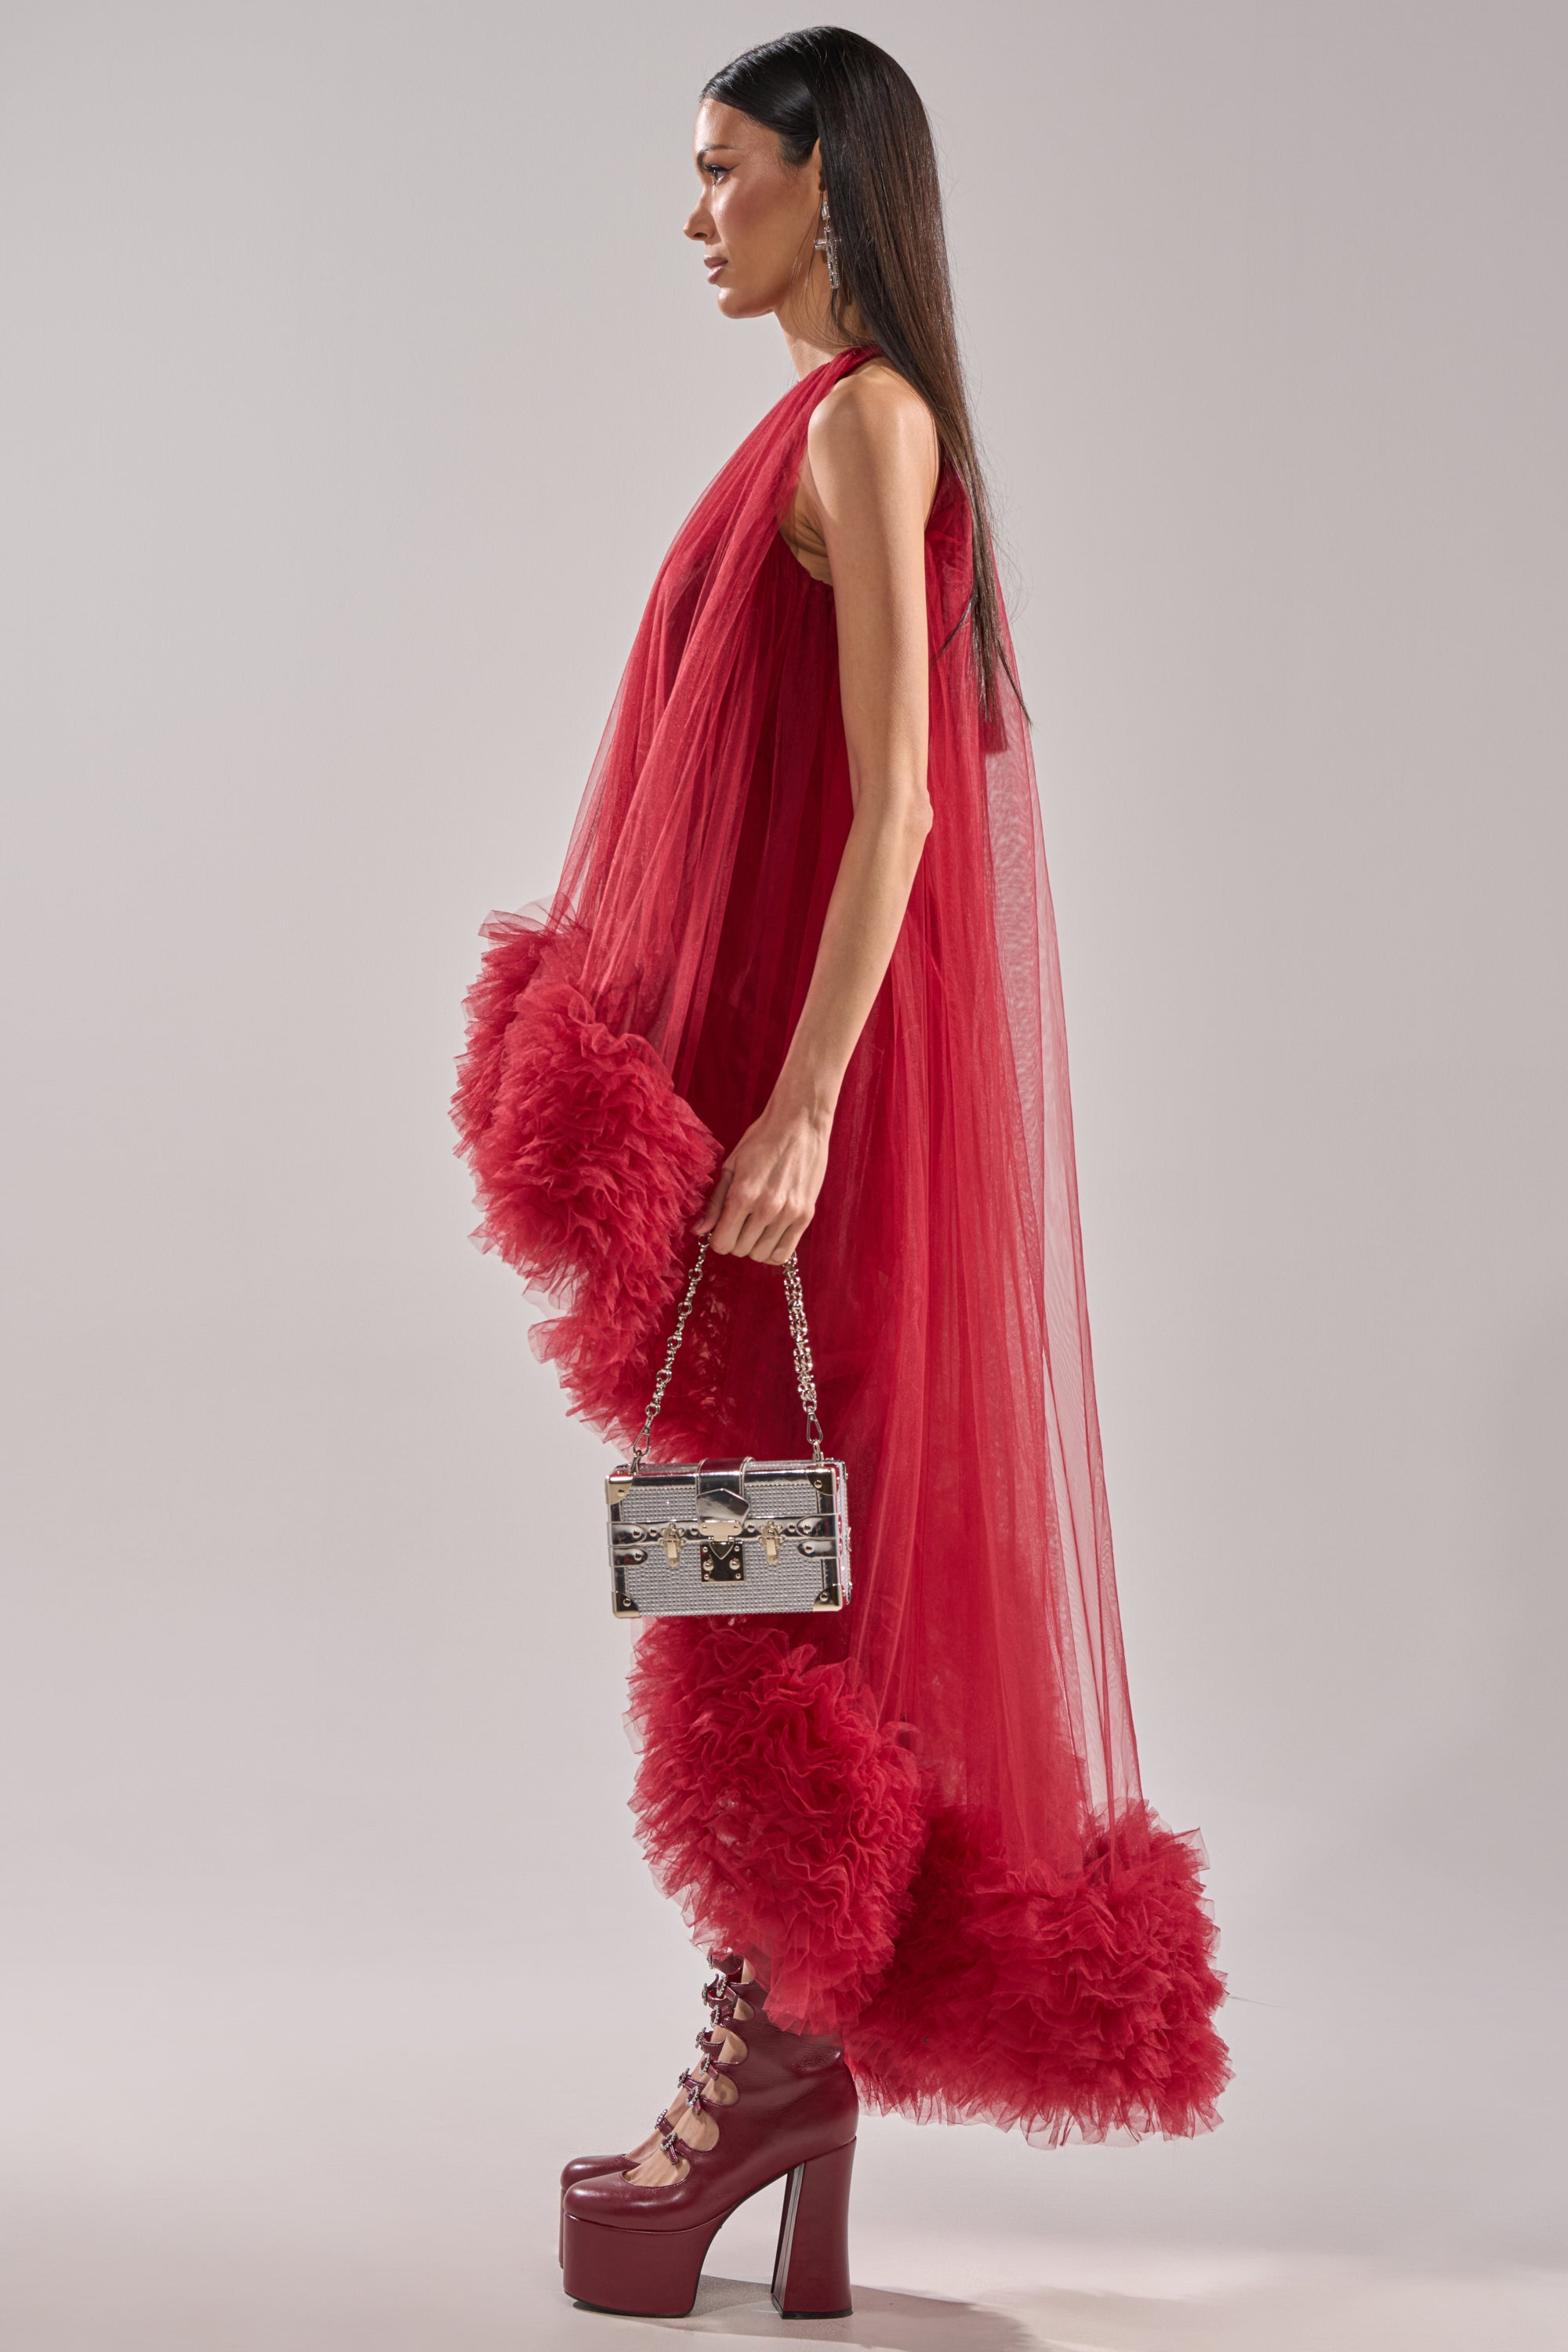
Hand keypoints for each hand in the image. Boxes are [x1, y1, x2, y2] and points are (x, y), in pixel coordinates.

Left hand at [693, 1098, 831, 1263]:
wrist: (800, 1123)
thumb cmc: (761, 1140)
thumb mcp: (731, 1166)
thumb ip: (715, 1203)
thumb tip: (698, 1232)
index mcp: (742, 1194)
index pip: (722, 1244)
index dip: (718, 1239)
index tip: (722, 1228)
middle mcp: (766, 1208)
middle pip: (740, 1251)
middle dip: (735, 1240)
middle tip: (740, 1222)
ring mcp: (789, 1213)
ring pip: (761, 1255)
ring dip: (754, 1245)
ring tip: (756, 1227)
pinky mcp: (806, 1215)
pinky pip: (784, 1254)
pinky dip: (773, 1251)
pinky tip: (770, 1235)